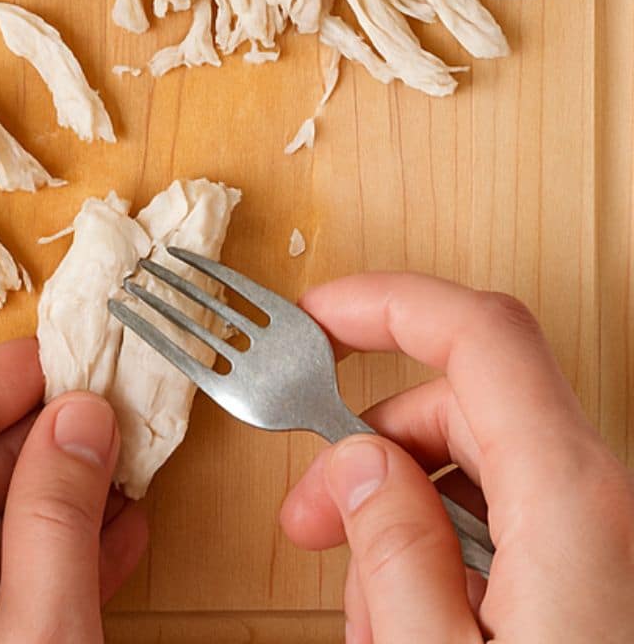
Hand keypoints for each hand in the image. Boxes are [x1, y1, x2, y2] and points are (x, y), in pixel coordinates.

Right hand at [279, 274, 633, 642]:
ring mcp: (606, 542)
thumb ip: (394, 552)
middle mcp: (600, 504)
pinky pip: (508, 530)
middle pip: (462, 407)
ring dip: (400, 520)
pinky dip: (444, 557)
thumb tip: (359, 465)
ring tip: (370, 617)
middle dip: (367, 447)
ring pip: (477, 472)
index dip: (387, 304)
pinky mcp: (601, 581)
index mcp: (570, 502)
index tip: (317, 316)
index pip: (479, 333)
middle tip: (311, 516)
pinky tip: (412, 626)